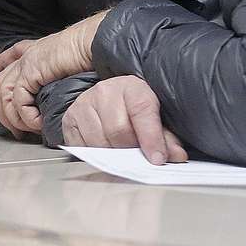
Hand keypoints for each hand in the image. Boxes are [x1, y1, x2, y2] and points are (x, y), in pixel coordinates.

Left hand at [0, 11, 107, 136]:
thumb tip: (57, 99)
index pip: (10, 54)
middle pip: (1, 83)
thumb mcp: (72, 64)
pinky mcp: (31, 71)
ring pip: (4, 94)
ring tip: (29, 130)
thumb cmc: (91, 52)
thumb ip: (59, 77)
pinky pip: (19, 100)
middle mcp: (28, 55)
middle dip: (4, 109)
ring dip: (14, 117)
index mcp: (37, 50)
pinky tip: (38, 124)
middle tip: (15, 129)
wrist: (94, 42)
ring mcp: (27, 62)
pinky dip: (26, 116)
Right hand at [62, 76, 186, 164]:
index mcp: (131, 86)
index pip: (142, 112)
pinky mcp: (69, 118)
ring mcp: (84, 103)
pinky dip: (95, 154)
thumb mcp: (154, 115)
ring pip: (99, 141)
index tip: (158, 159)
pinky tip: (104, 149)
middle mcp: (104, 91)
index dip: (151, 138)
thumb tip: (176, 156)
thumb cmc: (133, 107)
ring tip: (121, 152)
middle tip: (137, 157)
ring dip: (112, 154)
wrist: (108, 97)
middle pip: (118, 131)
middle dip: (130, 150)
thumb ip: (166, 137)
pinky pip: (82, 146)